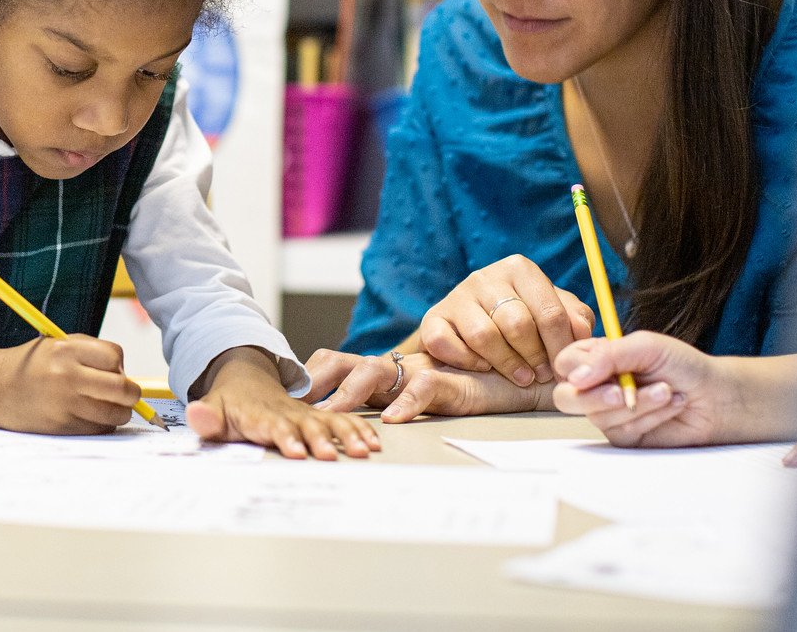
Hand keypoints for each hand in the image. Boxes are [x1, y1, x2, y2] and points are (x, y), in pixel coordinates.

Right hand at [0, 336, 141, 434]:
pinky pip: (99, 429)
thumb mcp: (58, 345)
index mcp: (66, 350)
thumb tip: (126, 376)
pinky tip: (90, 416)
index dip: (118, 365)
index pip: (115, 357)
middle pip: (123, 389)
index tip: (113, 370)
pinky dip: (102, 424)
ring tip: (108, 406)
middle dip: (131, 393)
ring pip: (116, 414)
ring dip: (119, 412)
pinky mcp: (62, 427)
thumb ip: (91, 354)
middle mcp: (67, 377)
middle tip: (127, 394)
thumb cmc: (31, 365)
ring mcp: (65, 404)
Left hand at [188, 348, 379, 459]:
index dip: (284, 437)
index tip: (294, 451)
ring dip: (345, 436)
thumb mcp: (213, 408)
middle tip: (327, 457)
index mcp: (261, 412)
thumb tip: (195, 415)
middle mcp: (287, 411)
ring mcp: (306, 412)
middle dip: (317, 441)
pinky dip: (358, 431)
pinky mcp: (319, 416)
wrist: (246, 377)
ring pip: (329, 421)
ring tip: (360, 452)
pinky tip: (372, 444)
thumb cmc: (230, 403)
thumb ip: (205, 417)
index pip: (272, 425)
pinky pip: (342, 420)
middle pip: (305, 425)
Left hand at [308, 349, 548, 421]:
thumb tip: (340, 435)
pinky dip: (407, 403)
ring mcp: (419, 369)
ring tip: (328, 416)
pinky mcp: (449, 378)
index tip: (278, 401)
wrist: (519, 375)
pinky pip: (424, 387)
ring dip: (348, 393)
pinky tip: (393, 421)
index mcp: (382, 373)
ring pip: (374, 371)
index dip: (307, 379)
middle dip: (314, 382)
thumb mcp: (418, 401)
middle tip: (290, 408)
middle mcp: (394, 368)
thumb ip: (386, 408)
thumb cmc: (465, 390)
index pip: (333, 366)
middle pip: (342, 362)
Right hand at [416, 255, 595, 386]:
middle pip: (518, 324)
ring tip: (519, 376)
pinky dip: (466, 361)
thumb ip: (574, 319)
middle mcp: (486, 276)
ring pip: (483, 336)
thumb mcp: (552, 314)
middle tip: (541, 375)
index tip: (566, 371)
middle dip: (535, 357)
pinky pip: (446, 343)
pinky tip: (482, 366)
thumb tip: (582, 333)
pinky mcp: (433, 316)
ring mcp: (457, 295)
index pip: (550, 312)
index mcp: (520, 269)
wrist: (472, 327)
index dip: (561, 348)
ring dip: (505, 364)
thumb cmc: (522, 321)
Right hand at [550, 332, 730, 447]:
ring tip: (665, 390)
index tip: (600, 370)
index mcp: (597, 359)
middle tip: (620, 392)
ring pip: (598, 416)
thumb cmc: (683, 365)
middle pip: (566, 398)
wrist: (716, 395)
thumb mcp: (646, 347)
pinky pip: (622, 431)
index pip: (565, 364)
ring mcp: (609, 413)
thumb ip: (608, 356)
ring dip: (637, 403)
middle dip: (594, 397)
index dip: (577, 369)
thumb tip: (575, 377)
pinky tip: (669, 405)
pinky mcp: (626, 436)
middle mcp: (598, 386)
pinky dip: (649, 417)